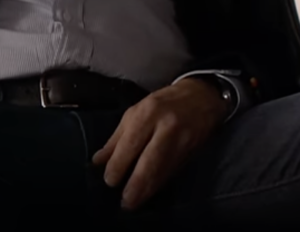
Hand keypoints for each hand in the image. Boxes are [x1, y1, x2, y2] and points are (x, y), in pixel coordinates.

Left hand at [92, 78, 227, 209]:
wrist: (201, 97)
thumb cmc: (162, 103)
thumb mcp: (135, 112)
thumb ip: (117, 137)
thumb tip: (98, 161)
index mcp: (148, 113)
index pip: (131, 144)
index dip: (119, 165)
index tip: (110, 181)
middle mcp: (166, 127)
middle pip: (150, 162)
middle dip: (136, 185)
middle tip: (125, 202)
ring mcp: (182, 141)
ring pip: (163, 171)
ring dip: (148, 190)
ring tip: (135, 202)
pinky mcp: (191, 151)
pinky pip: (172, 171)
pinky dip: (160, 184)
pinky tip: (150, 192)